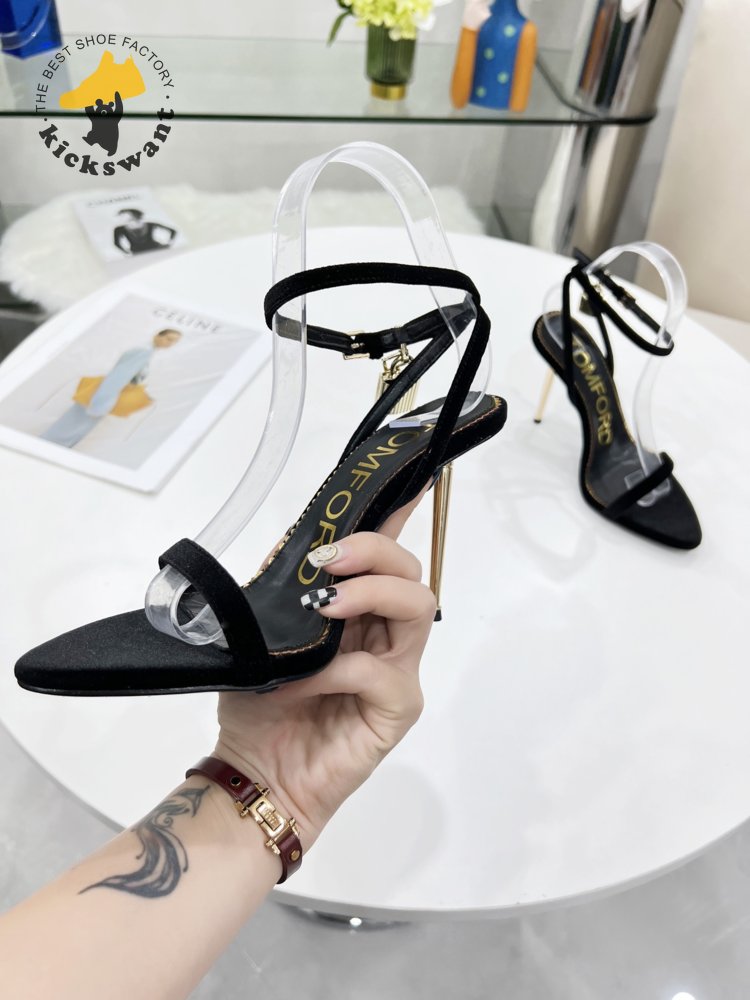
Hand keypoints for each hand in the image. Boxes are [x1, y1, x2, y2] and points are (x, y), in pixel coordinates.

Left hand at [214, 492, 434, 848]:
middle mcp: (384, 634)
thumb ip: (281, 589)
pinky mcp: (397, 710)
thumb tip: (297, 544)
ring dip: (371, 594)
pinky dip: (339, 670)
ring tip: (326, 606)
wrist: (256, 773)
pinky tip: (303, 682)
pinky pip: (382, 673)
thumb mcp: (259, 634)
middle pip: (411, 571)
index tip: (410, 478)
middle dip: (374, 551)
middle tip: (329, 562)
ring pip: (416, 608)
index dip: (400, 513)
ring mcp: (397, 671)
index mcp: (356, 611)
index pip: (385, 554)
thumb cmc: (260, 706)